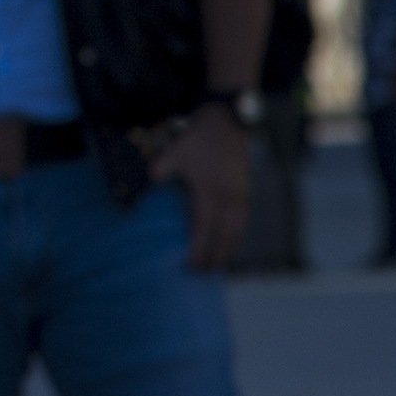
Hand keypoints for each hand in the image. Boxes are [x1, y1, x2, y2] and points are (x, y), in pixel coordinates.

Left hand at [148, 111, 251, 268]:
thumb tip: (149, 182)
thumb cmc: (199, 137)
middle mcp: (228, 199)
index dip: (199, 250)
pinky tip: (232, 242)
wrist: (228, 122)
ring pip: (238, 232)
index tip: (192, 265)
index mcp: (209, 193)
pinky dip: (238, 237)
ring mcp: (240, 197)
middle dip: (216, 258)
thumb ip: (161, 170)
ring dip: (230, 251)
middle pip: (225, 238)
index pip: (204, 230)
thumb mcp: (175, 151)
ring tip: (221, 264)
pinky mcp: (245, 192)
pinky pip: (243, 222)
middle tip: (205, 273)